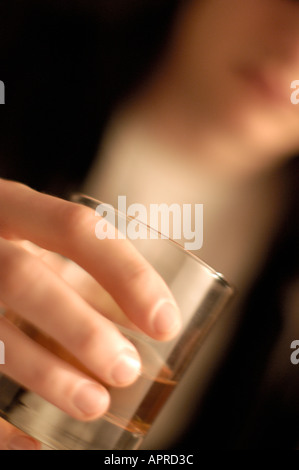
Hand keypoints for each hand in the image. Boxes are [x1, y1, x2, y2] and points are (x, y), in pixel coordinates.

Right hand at [0, 179, 180, 446]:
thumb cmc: (13, 245)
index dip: (126, 273)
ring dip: (46, 373)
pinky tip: (31, 445)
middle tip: (127, 368)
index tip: (165, 322)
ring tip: (94, 403)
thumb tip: (152, 318)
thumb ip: (86, 271)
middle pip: (22, 278)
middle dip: (79, 328)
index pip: (75, 227)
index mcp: (12, 207)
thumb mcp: (42, 243)